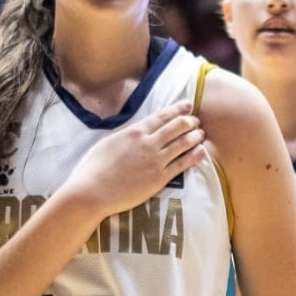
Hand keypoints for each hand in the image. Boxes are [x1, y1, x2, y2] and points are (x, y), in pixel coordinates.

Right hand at [62, 102, 205, 219]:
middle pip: (176, 127)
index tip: (188, 105)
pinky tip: (201, 151)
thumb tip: (137, 131)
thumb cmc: (94, 167)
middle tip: (196, 120)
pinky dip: (194, 156)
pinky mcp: (160, 178)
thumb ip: (127, 135)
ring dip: (194, 136)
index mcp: (135, 132)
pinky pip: (182, 164)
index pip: (162, 116)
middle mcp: (148, 143)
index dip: (178, 109)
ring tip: (201, 133)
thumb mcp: (109, 142)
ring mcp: (156, 161)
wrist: (93, 190)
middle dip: (189, 121)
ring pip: (183, 144)